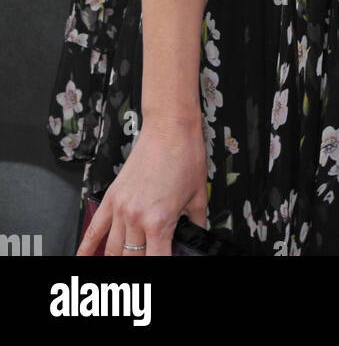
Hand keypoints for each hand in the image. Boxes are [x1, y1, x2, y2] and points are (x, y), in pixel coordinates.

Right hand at [77, 116, 207, 257]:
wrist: (170, 128)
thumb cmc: (185, 157)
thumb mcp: (198, 197)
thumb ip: (195, 225)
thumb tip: (194, 239)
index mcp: (160, 221)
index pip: (157, 261)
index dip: (160, 267)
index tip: (161, 266)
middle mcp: (136, 218)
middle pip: (132, 259)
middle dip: (138, 264)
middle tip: (144, 264)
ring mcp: (121, 208)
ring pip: (112, 249)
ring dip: (117, 260)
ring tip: (122, 265)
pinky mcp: (112, 196)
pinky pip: (94, 227)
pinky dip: (86, 247)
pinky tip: (83, 259)